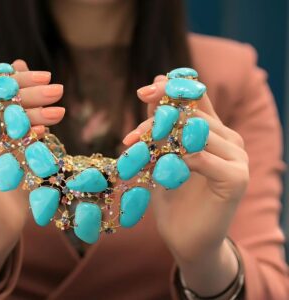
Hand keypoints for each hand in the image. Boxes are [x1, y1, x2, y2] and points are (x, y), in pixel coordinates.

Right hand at [0, 60, 64, 293]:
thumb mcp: (21, 139)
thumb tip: (19, 62)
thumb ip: (17, 106)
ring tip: (58, 113)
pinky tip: (41, 135)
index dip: (20, 81)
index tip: (49, 78)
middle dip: (28, 96)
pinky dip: (15, 140)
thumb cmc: (14, 180)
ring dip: (28, 116)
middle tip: (59, 92)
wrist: (0, 224)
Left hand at [124, 75, 248, 294]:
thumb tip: (151, 88)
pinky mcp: (236, 178)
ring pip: (195, 133)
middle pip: (191, 115)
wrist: (186, 239)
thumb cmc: (172, 197)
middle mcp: (230, 140)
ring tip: (136, 153)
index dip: (172, 90)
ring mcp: (237, 158)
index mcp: (215, 131)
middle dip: (155, 123)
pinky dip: (175, 161)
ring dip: (160, 141)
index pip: (197, 98)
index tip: (144, 92)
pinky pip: (201, 158)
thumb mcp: (161, 156)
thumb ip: (160, 125)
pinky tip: (160, 172)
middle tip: (130, 137)